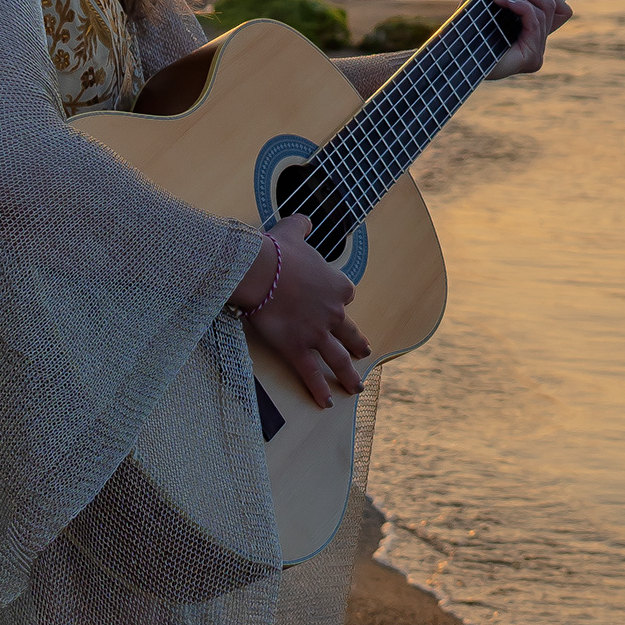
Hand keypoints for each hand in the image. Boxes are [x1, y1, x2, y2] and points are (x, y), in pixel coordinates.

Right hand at [231, 215, 370, 408]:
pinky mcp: (298, 349)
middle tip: (364, 351)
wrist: (260, 270)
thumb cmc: (276, 250)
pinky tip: (326, 403)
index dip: (338, 299)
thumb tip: (306, 220)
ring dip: (347, 375)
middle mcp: (333, 312)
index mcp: (337, 285)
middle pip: (350, 331)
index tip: (332, 301)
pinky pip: (311, 373)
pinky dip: (319, 390)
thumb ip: (302, 226)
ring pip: (338, 359)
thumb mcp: (293, 230)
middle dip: (358, 343)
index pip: (344, 295)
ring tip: (354, 387)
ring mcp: (318, 333)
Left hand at [467, 0, 572, 78]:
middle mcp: (537, 40)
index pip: (560, 7)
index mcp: (532, 27)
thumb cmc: (465, 25)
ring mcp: (537, 51)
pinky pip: (536, 19)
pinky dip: (521, 5)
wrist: (451, 48)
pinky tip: (504, 1)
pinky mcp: (532, 58)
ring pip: (547, 8)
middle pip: (555, 2)